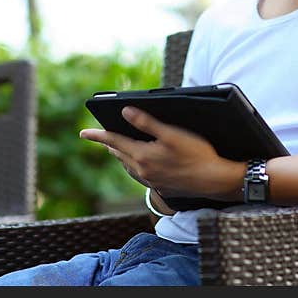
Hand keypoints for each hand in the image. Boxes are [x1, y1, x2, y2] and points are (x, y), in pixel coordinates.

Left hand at [79, 106, 243, 199]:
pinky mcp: (160, 186)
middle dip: (108, 144)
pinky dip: (131, 165)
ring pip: (127, 165)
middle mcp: (143, 170)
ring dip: (119, 155)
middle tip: (99, 136)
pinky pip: (138, 174)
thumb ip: (147, 123)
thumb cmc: (197, 154)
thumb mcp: (172, 133)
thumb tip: (125, 112)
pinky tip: (138, 163)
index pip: (114, 142)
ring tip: (114, 147)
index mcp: (143, 156)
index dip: (98, 135)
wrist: (215, 180)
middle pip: (119, 154)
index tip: (83, 133)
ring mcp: (151, 180)